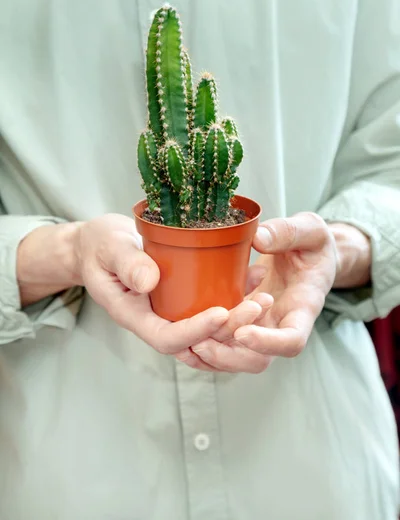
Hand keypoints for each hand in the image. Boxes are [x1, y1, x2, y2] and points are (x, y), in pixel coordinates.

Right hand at [74, 214, 268, 368]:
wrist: (101, 246)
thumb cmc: (100, 247)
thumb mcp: (109, 249)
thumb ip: (127, 264)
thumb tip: (150, 282)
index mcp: (135, 316)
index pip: (168, 338)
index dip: (195, 330)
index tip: (221, 312)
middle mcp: (157, 321)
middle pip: (197, 340)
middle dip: (229, 327)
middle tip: (258, 305)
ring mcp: (171, 312)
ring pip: (209, 329)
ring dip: (239, 319)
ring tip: (265, 297)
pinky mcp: (183, 300)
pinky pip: (210, 307)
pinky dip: (235, 297)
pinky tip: (255, 275)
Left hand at [191, 213, 337, 371]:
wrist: (311, 254)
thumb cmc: (314, 244)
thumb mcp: (310, 230)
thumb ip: (287, 232)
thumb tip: (258, 239)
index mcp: (303, 307)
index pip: (292, 340)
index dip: (267, 343)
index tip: (242, 332)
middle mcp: (282, 325)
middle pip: (259, 360)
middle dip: (229, 356)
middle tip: (200, 342)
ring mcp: (261, 327)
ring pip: (239, 357)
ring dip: (213, 355)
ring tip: (186, 342)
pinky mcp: (243, 321)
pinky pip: (225, 342)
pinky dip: (205, 344)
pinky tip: (182, 334)